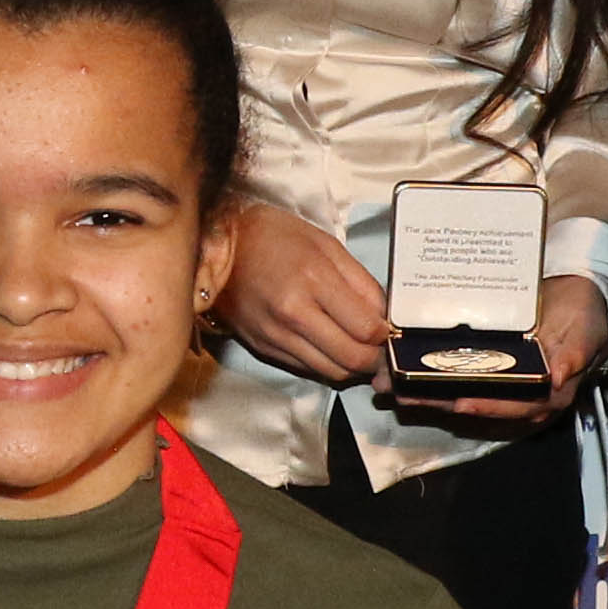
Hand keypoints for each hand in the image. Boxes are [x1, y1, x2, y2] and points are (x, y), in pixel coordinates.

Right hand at [213, 206, 391, 388]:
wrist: (218, 245)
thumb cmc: (273, 236)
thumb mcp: (326, 245)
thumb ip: (361, 283)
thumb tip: (385, 317)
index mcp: (314, 280)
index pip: (366, 329)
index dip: (386, 335)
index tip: (390, 330)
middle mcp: (294, 314)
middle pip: (352, 359)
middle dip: (376, 360)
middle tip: (382, 350)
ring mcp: (276, 336)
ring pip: (332, 372)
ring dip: (354, 368)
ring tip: (360, 351)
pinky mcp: (264, 348)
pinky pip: (308, 369)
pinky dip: (327, 365)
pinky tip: (332, 349)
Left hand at [423, 276, 607, 424]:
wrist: (578, 295)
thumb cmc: (584, 315)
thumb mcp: (585, 330)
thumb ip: (574, 354)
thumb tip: (558, 377)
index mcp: (549, 394)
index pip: (516, 407)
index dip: (488, 407)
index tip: (460, 403)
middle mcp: (524, 397)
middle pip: (481, 407)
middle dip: (444, 404)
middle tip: (409, 396)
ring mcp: (505, 386)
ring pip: (465, 397)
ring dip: (431, 395)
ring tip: (397, 387)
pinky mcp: (490, 372)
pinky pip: (461, 381)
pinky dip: (435, 379)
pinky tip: (407, 372)